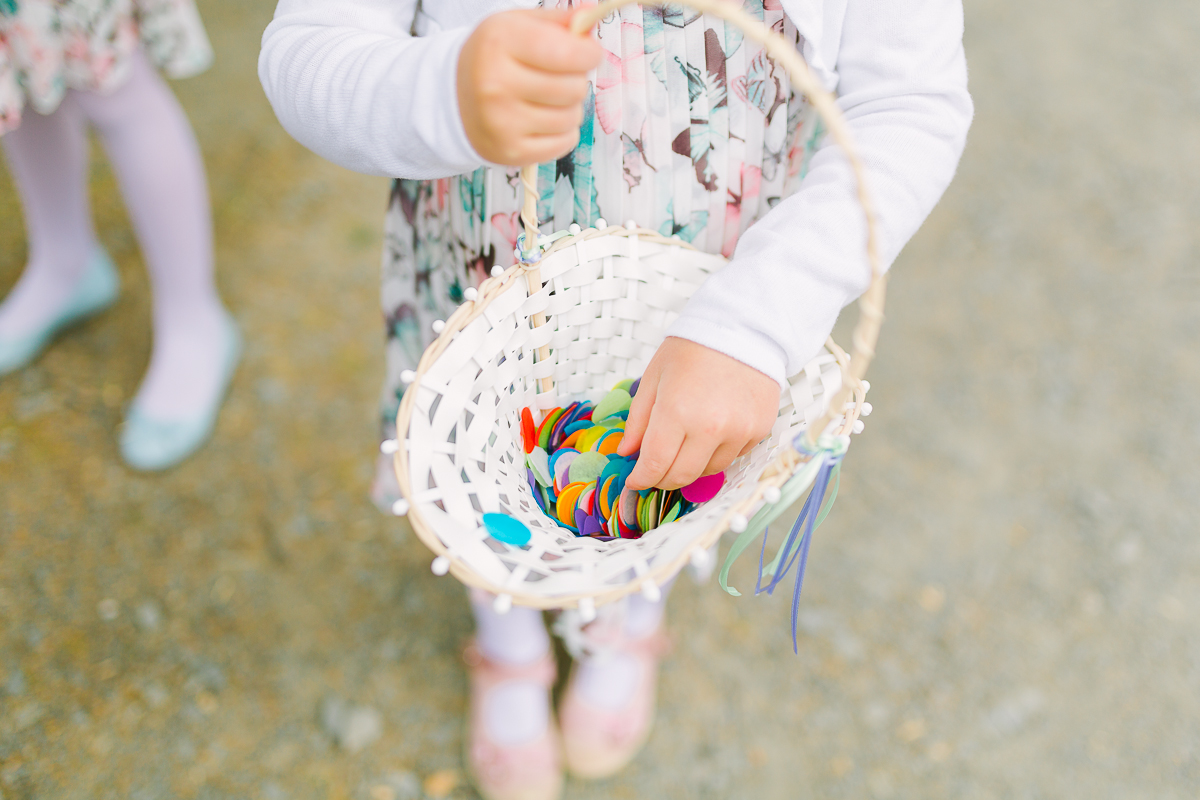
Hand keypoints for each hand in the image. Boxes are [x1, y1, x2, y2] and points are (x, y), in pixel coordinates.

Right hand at [457, 9, 603, 165]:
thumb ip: (559, 21)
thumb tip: (591, 14)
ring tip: (549, 99)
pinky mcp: (511, 151)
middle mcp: (497, 84)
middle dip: (577, 80)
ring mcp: (502, 122)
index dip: (589, 53)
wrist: (454, 98)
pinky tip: (545, 120)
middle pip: (574, 88)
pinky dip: (564, 132)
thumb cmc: (494, 58)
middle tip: (560, 77)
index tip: (588, 53)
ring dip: (570, 108)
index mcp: (499, 43)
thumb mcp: (518, 25)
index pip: (567, 52)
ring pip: (572, 117)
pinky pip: (565, 143)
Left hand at [618, 337, 779, 490]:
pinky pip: (734, 457)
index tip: (634, 480)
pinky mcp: (759, 430)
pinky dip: (718, 453)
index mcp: (677, 412)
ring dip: (691, 466)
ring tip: (685, 444)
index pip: (654, 465)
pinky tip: (712, 432)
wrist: (744, 327)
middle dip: (662, 479)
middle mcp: (710, 428)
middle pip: (681, 476)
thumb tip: (627, 452)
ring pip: (709, 471)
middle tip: (654, 471)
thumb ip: (638, 420)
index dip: (640, 479)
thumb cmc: (693, 348)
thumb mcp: (654, 377)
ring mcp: (739, 432)